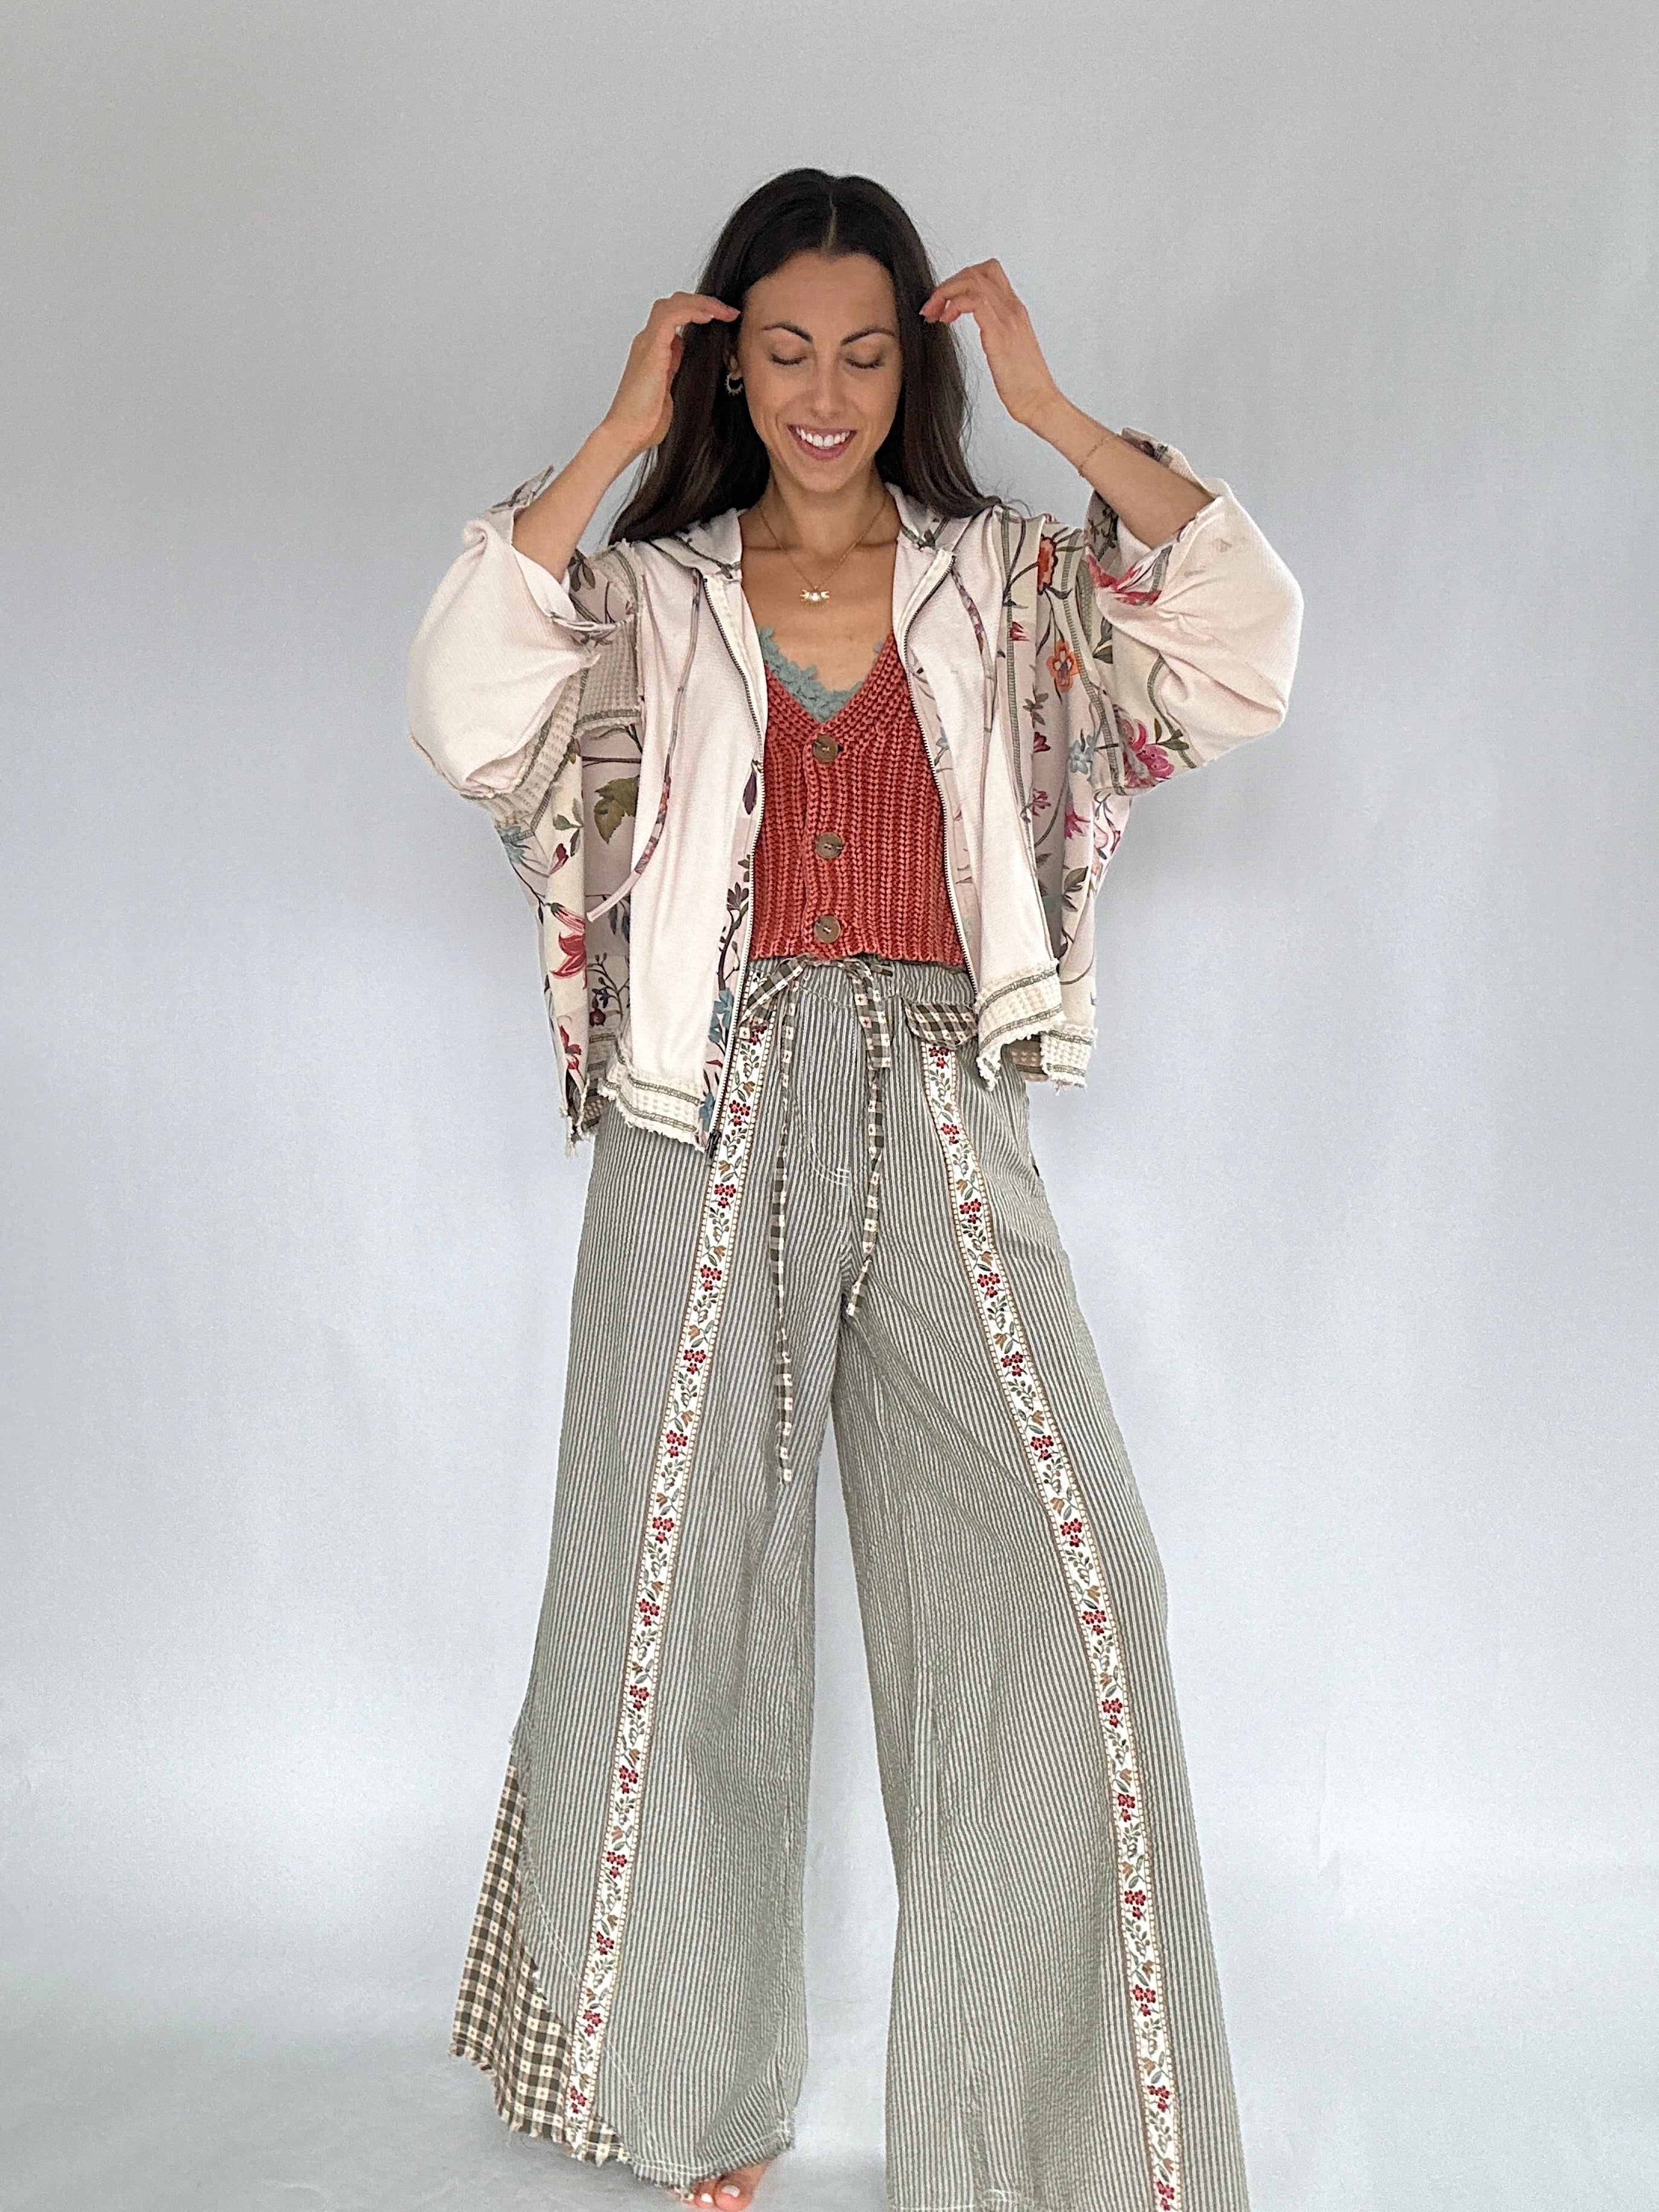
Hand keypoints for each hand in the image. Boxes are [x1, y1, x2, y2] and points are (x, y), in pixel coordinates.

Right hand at [601, 291, 740, 460]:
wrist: (627, 434)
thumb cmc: (645, 421)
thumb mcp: (670, 389)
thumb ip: (676, 367)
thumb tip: (686, 352)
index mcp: (654, 351)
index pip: (675, 317)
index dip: (699, 311)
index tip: (725, 319)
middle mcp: (648, 343)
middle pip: (673, 304)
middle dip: (702, 302)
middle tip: (728, 311)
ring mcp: (648, 344)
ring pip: (673, 304)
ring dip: (702, 302)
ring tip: (724, 310)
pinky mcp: (651, 350)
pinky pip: (671, 317)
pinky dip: (692, 310)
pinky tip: (710, 315)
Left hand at [919, 259, 1063, 432]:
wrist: (1038, 401)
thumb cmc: (1024, 384)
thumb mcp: (1008, 349)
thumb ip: (997, 332)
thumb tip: (983, 330)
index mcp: (1015, 311)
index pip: (988, 273)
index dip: (961, 281)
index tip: (945, 302)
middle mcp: (1012, 309)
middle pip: (978, 270)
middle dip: (949, 283)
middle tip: (934, 306)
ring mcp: (1007, 318)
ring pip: (973, 280)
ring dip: (946, 292)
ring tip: (935, 314)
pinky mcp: (999, 332)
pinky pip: (973, 301)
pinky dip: (954, 305)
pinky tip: (946, 320)